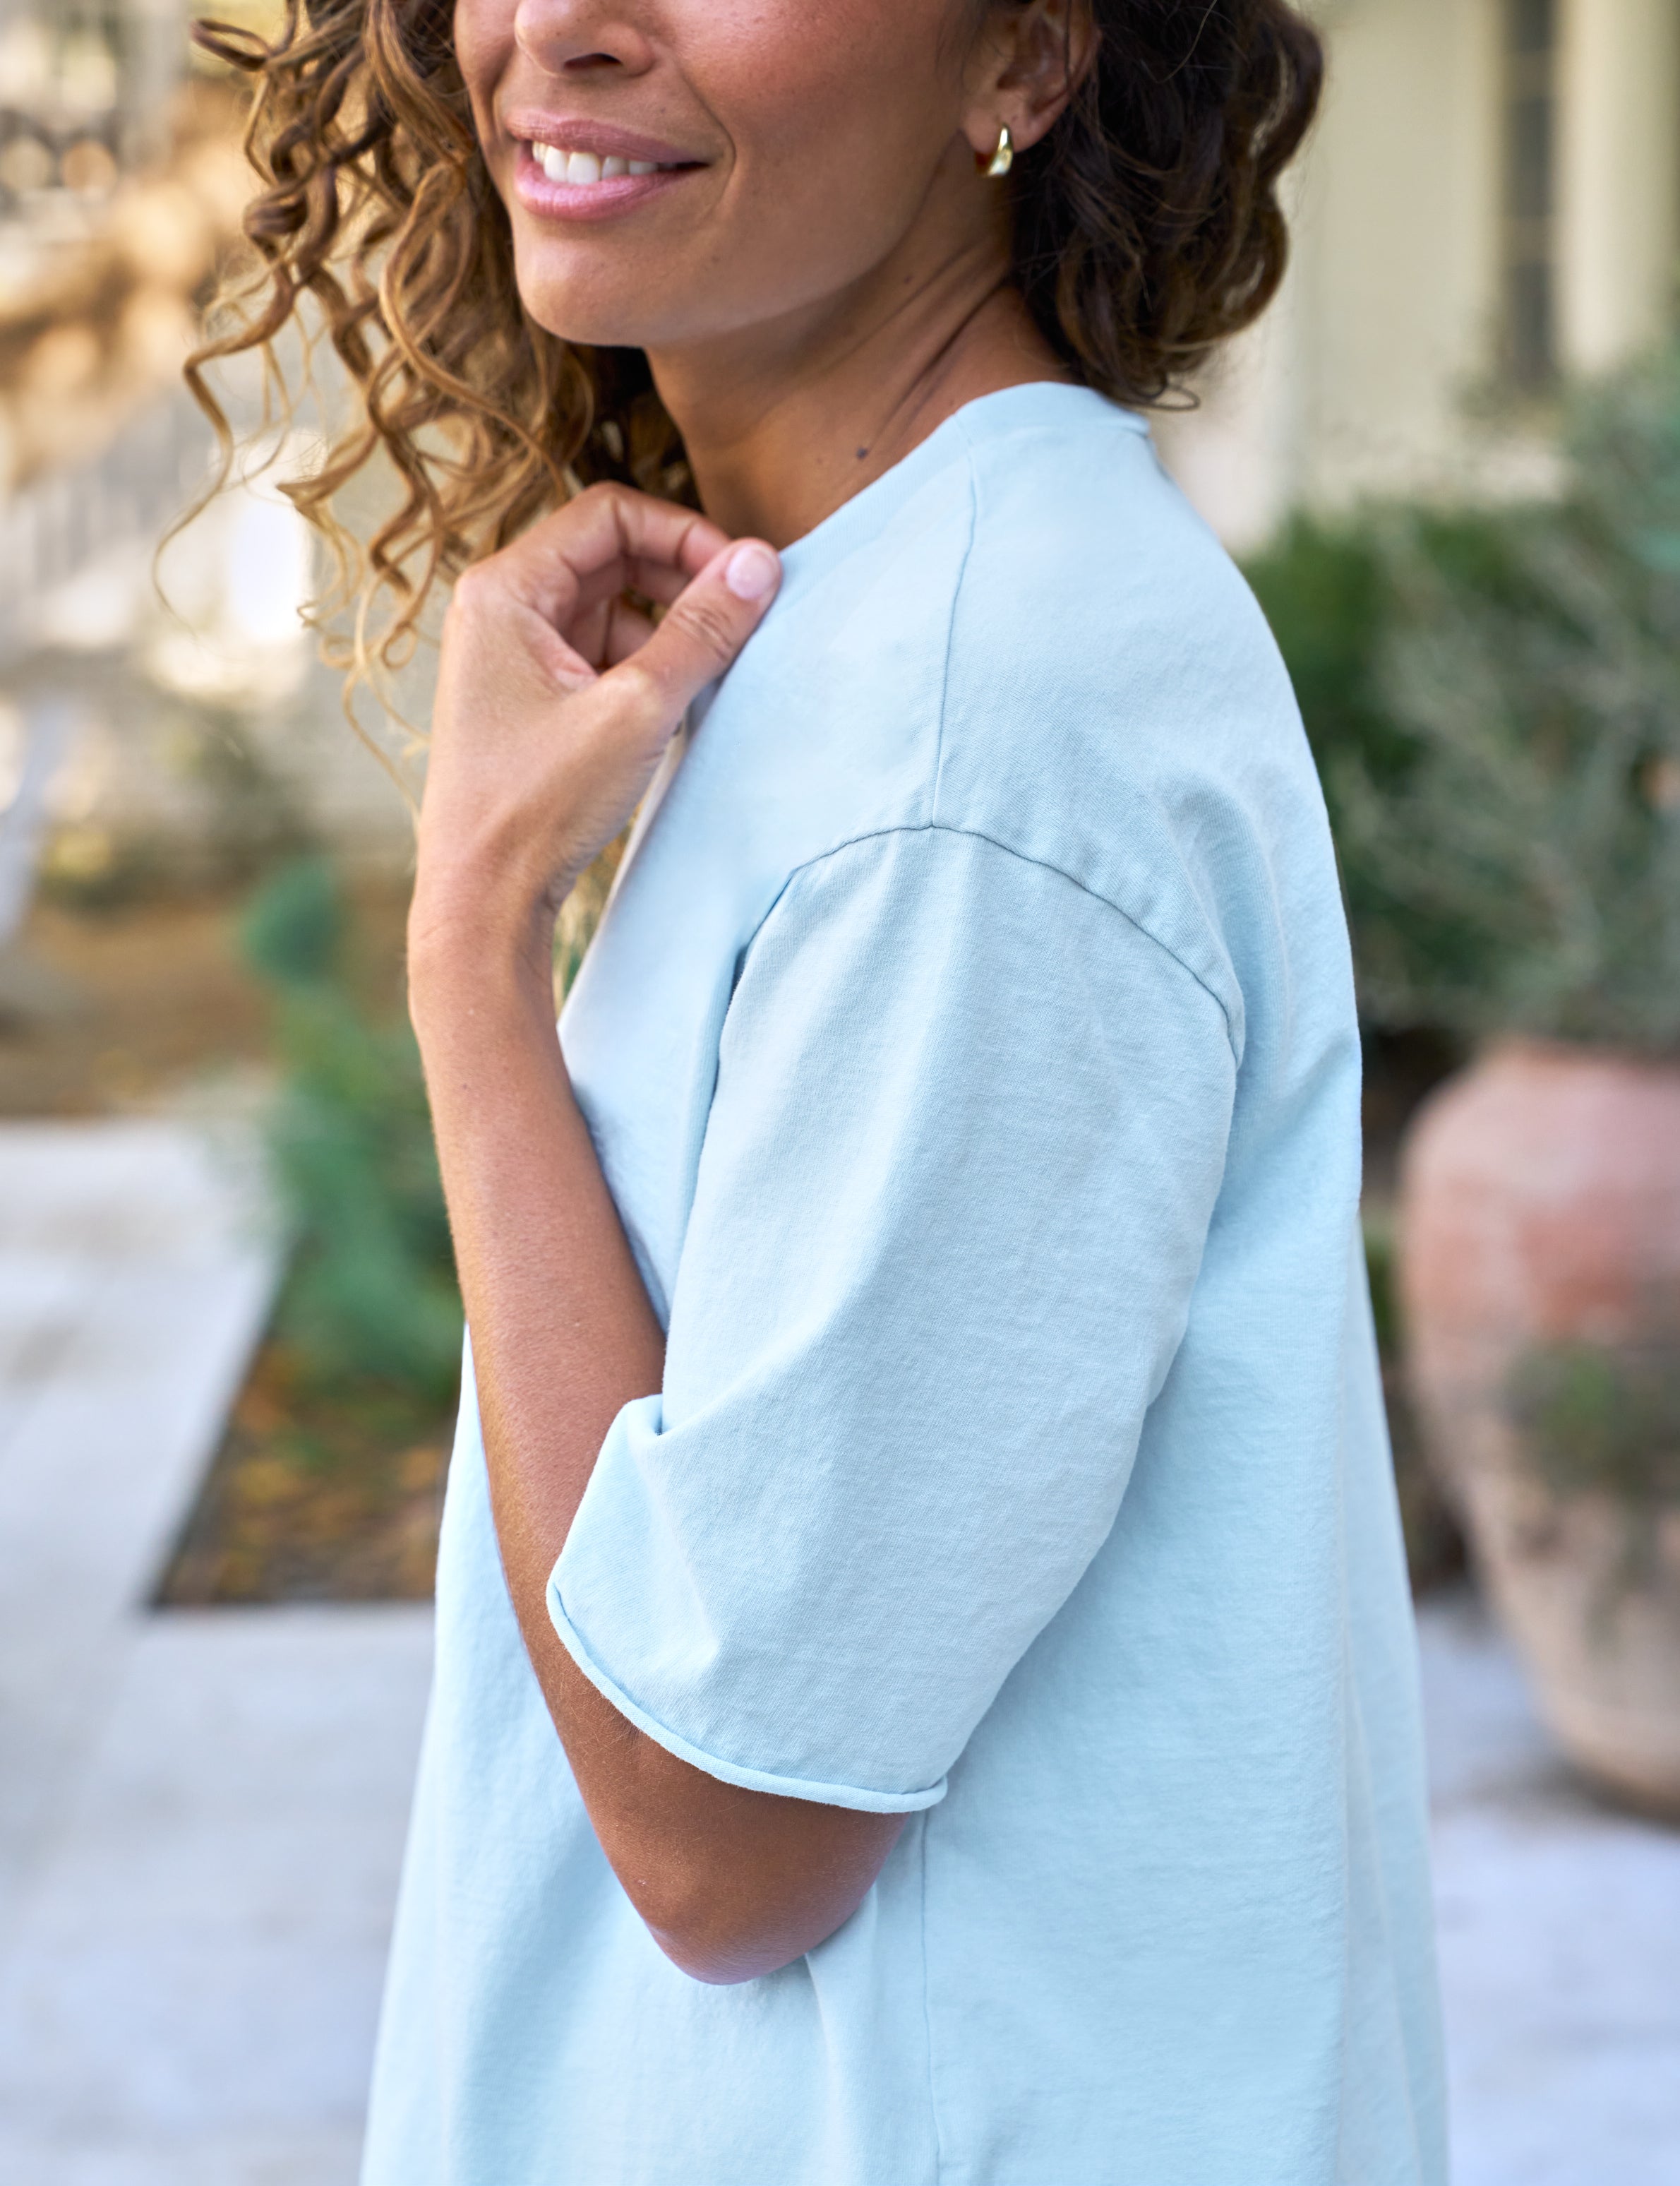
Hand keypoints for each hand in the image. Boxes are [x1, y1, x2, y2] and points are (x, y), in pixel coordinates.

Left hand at [410, 483, 779, 978]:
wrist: (482, 900)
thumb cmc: (537, 806)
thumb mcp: (637, 709)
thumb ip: (702, 631)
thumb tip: (758, 563)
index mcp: (504, 591)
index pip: (609, 513)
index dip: (683, 533)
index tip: (738, 576)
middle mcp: (499, 610)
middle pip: (611, 555)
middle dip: (680, 579)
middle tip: (740, 618)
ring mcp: (512, 656)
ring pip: (610, 608)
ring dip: (667, 631)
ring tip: (709, 677)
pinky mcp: (530, 700)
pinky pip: (600, 656)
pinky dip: (645, 670)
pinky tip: (675, 711)